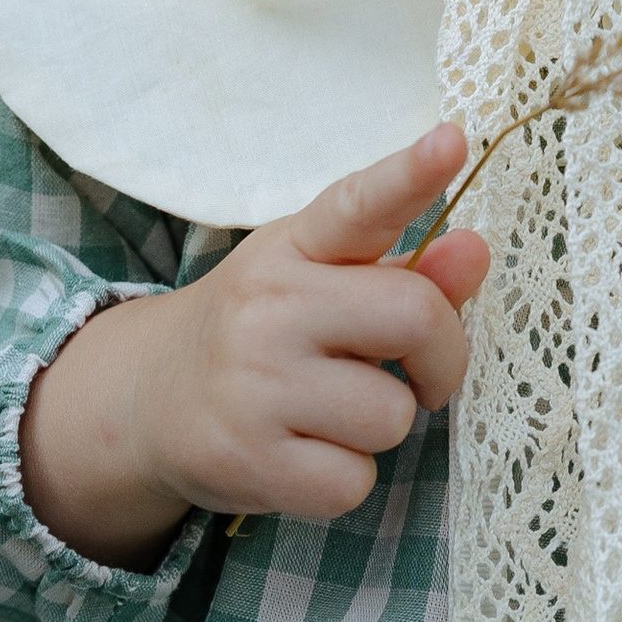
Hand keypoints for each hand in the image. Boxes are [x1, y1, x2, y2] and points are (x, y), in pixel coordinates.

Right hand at [20, 126, 491, 567]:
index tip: (452, 140)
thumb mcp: (320, 283)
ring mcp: (252, 384)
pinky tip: (304, 453)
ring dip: (382, 425)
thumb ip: (406, 269)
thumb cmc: (262, 334)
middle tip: (419, 373)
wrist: (147, 401)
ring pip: (391, 415)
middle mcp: (267, 307)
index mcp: (291, 249)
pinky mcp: (247, 459)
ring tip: (330, 412)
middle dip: (442, 357)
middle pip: (415, 316)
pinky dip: (345, 478)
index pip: (357, 204)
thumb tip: (475, 250)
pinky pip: (354, 481)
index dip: (409, 174)